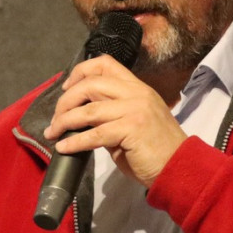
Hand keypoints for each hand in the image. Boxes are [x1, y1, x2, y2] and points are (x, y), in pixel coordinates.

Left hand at [43, 54, 188, 187]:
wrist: (179, 167)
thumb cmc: (153, 150)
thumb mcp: (130, 123)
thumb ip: (109, 114)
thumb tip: (78, 117)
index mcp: (137, 88)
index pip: (105, 64)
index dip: (80, 72)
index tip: (66, 89)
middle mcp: (136, 93)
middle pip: (90, 84)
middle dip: (65, 101)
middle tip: (55, 119)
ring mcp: (136, 109)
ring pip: (88, 109)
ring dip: (64, 122)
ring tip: (53, 133)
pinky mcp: (132, 128)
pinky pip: (94, 134)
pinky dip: (74, 142)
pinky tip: (63, 148)